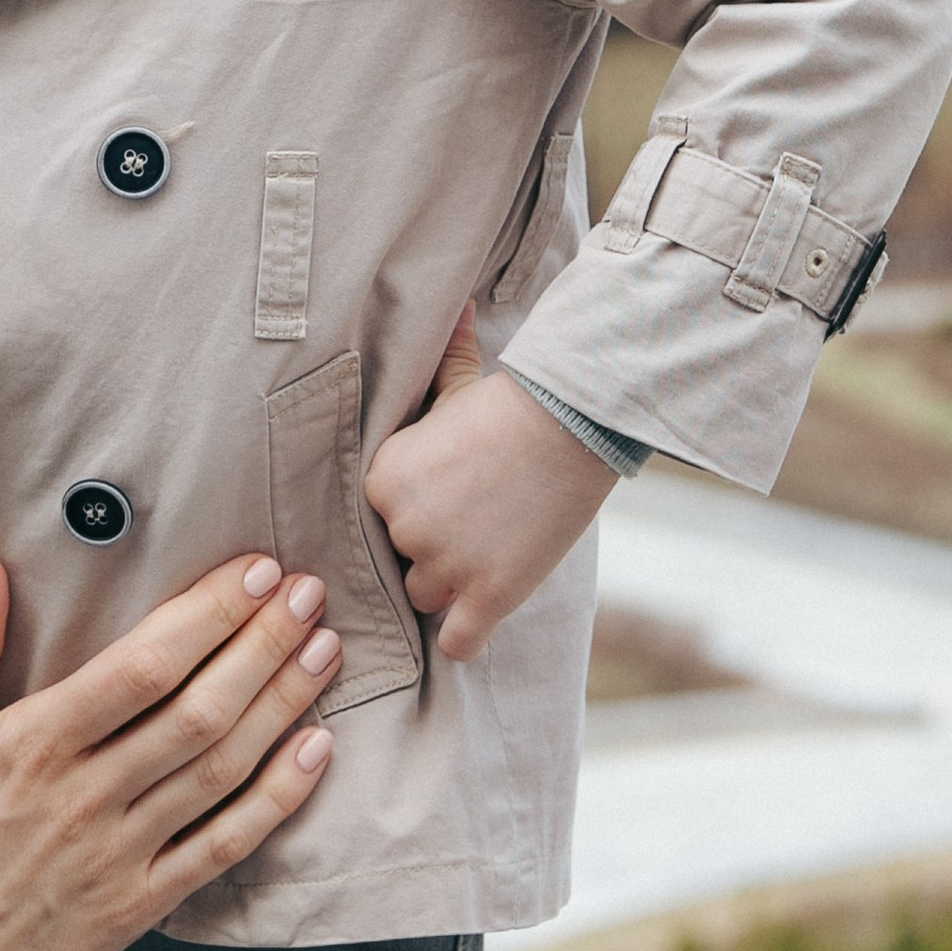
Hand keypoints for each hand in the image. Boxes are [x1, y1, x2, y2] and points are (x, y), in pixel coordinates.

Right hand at [0, 553, 339, 950]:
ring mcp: (122, 855)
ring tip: (325, 650)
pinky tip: (314, 750)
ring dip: (282, 703)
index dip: (206, 615)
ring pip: (223, 767)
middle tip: (309, 593)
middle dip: (263, 643)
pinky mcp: (142, 905)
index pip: (141, 666)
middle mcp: (87, 796)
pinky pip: (225, 843)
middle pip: (199, 708)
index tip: (251, 572)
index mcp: (31, 747)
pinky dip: (278, 796)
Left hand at [362, 302, 616, 661]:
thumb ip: (442, 361)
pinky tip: (479, 618)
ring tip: (488, 554)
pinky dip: (465, 638)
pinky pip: (457, 644)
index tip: (445, 500)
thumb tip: (456, 307)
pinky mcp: (490, 596)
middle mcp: (403, 526)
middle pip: (401, 560)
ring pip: (426, 598)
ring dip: (452, 587)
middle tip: (475, 523)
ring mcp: (447, 564)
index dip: (411, 514)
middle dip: (433, 548)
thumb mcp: (461, 383)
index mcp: (381, 481)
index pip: (376, 520)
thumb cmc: (516, 402)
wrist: (575, 422)